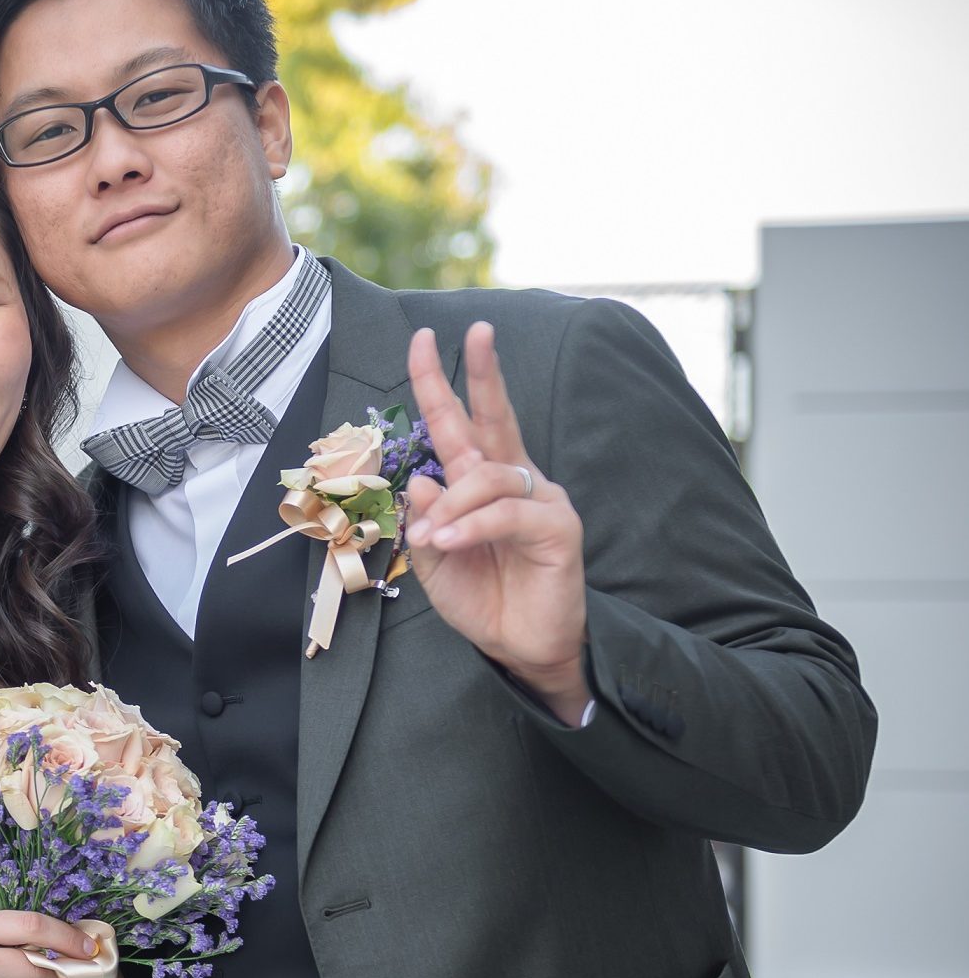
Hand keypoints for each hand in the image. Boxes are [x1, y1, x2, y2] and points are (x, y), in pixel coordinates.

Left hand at [403, 321, 589, 721]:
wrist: (521, 646)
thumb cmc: (483, 599)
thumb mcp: (436, 561)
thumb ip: (425, 521)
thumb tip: (417, 480)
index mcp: (482, 482)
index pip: (462, 423)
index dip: (442, 383)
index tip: (424, 339)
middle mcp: (514, 480)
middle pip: (495, 417)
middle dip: (482, 372)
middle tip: (477, 330)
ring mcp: (541, 500)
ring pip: (487, 476)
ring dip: (450, 505)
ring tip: (430, 539)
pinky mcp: (558, 528)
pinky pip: (507, 513)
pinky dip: (471, 526)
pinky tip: (448, 542)